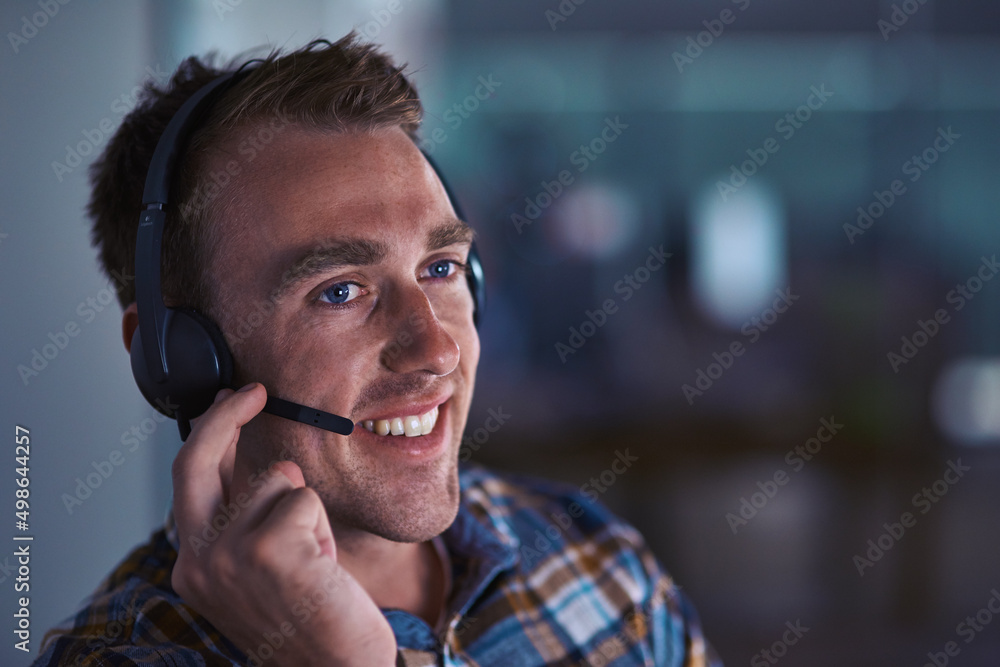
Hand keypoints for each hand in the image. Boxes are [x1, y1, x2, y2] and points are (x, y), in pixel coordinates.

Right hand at [170, 383, 397, 666]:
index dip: (211, 431)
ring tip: (313, 560)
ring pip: (278, 479)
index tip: (232, 400)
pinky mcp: (268, 550)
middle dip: (226, 414)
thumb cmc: (309, 616)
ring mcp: (227, 556)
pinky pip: (306, 499)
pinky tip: (322, 569)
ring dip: (307, 511)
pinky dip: (324, 527)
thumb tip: (247, 452)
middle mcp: (196, 561)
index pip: (188, 479)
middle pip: (196, 459)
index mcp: (192, 564)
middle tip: (255, 392)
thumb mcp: (264, 564)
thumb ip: (246, 514)